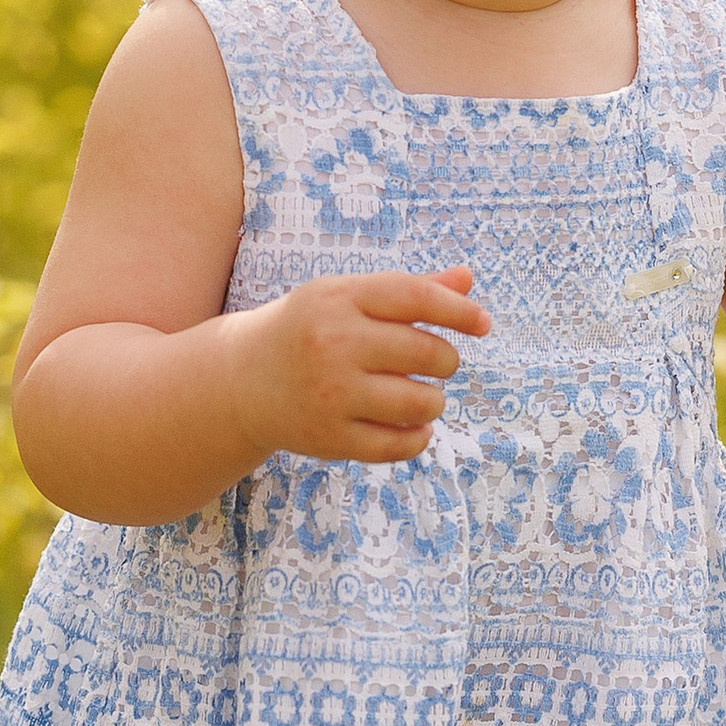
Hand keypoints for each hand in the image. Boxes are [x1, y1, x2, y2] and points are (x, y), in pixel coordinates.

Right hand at [234, 264, 490, 465]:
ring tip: (422, 395)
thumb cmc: (311, 330)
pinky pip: (399, 444)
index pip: (415, 297)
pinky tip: (414, 427)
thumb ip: (409, 290)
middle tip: (439, 363)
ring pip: (420, 402)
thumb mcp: (348, 298)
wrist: (243, 381)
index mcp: (339, 299)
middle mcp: (332, 343)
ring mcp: (330, 393)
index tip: (482, 324)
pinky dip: (418, 437)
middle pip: (426, 352)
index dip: (458, 310)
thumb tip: (468, 280)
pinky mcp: (330, 438)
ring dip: (434, 400)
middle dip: (446, 360)